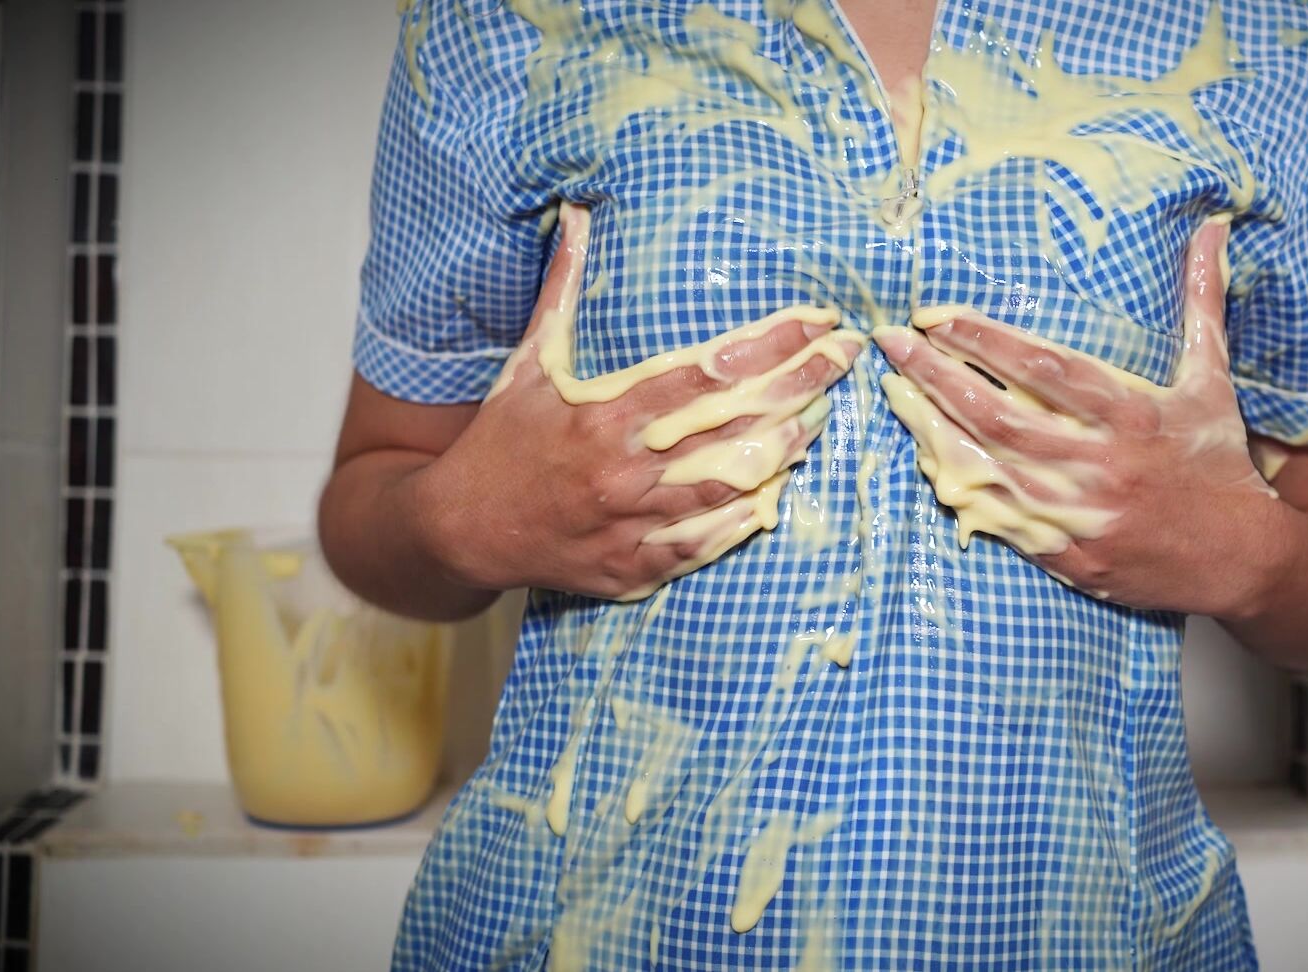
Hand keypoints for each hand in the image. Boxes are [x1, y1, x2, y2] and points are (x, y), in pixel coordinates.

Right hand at [416, 203, 866, 600]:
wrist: (460, 527)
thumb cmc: (502, 438)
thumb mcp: (529, 358)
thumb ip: (564, 287)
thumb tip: (575, 212)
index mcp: (605, 412)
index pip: (709, 371)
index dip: (773, 344)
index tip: (817, 320)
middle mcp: (624, 468)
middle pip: (735, 423)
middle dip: (801, 385)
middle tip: (847, 355)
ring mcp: (631, 522)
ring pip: (731, 483)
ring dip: (785, 449)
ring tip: (824, 416)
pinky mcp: (632, 566)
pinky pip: (703, 544)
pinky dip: (743, 519)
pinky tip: (779, 492)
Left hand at [874, 219, 1288, 616]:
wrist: (1239, 560)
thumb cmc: (1219, 462)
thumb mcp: (1212, 380)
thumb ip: (1201, 303)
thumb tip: (1212, 228)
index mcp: (1131, 414)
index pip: (1043, 368)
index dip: (983, 339)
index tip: (936, 315)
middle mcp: (1099, 463)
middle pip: (997, 413)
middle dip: (935, 375)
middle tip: (891, 341)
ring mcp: (1077, 513)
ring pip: (986, 464)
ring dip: (931, 425)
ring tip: (892, 388)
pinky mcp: (1065, 553)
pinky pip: (995, 517)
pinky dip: (956, 484)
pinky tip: (924, 453)